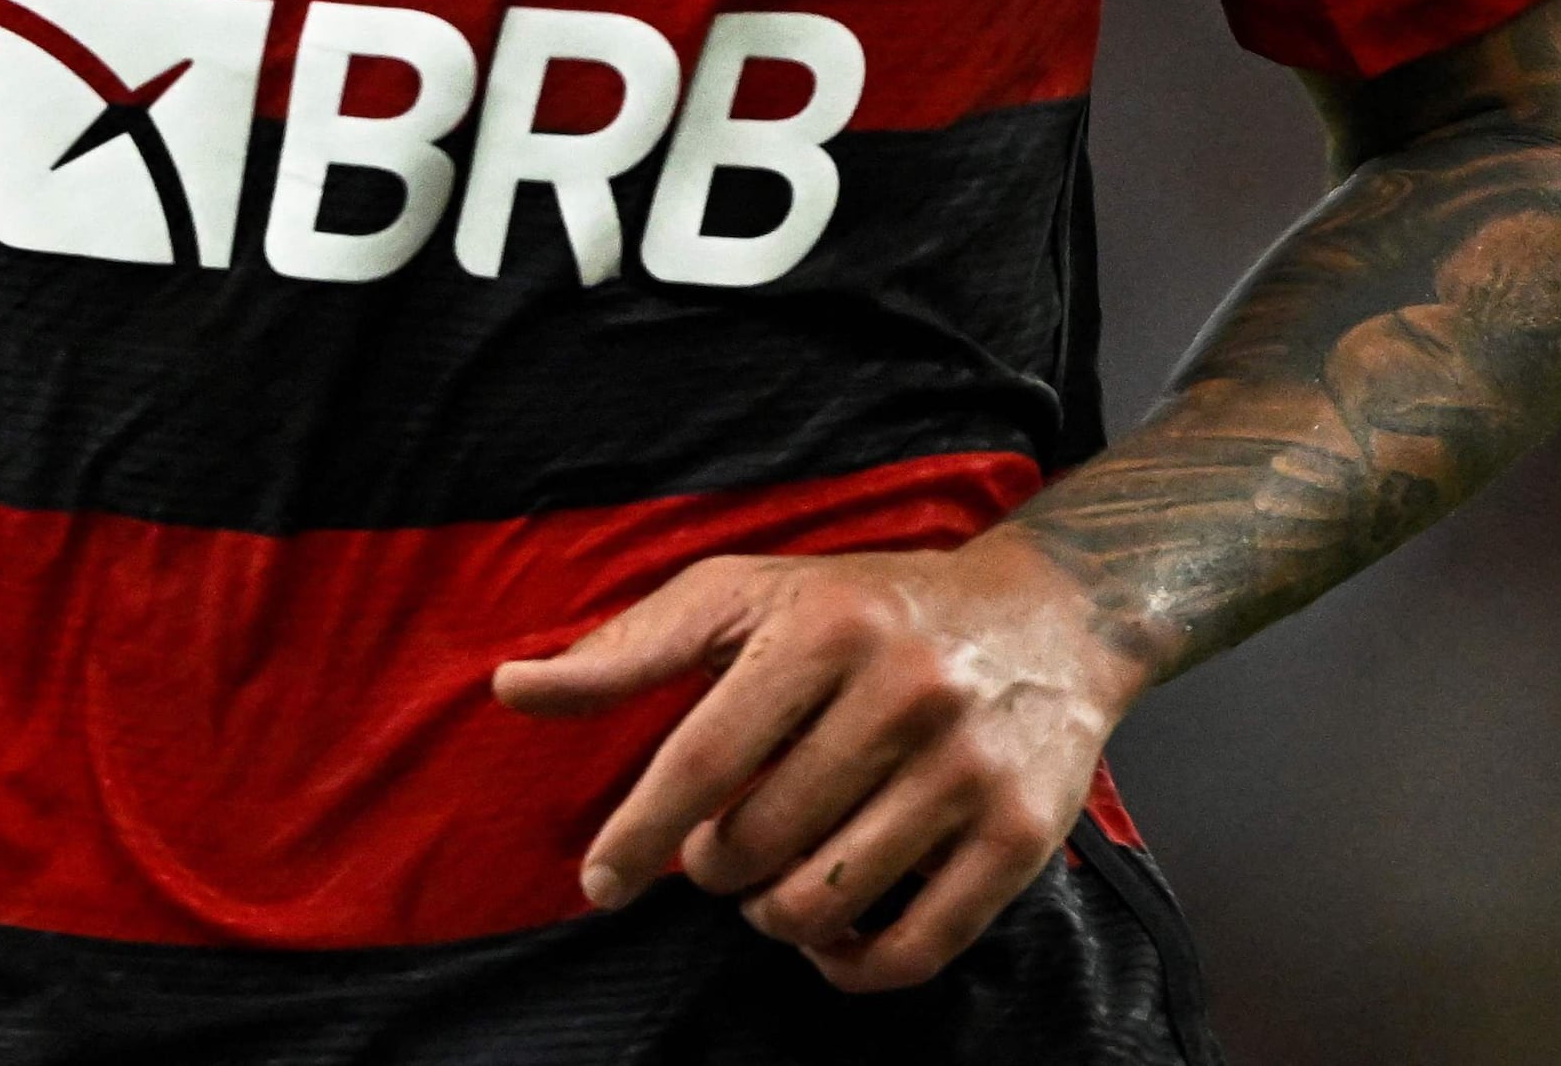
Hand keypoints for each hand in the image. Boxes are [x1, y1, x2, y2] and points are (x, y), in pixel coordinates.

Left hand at [489, 528, 1137, 993]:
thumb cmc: (866, 607)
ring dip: (773, 914)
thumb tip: (511, 689)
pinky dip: (852, 965)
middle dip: (714, 865)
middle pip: (760, 838)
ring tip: (770, 882)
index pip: (705, 755)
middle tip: (719, 850)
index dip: (642, 830)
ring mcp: (967, 768)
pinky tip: (830, 936)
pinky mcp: (1018, 834)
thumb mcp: (744, 595)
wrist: (1049, 614)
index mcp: (823, 627)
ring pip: (825, 898)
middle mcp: (904, 692)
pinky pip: (914, 948)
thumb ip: (626, 649)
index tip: (602, 882)